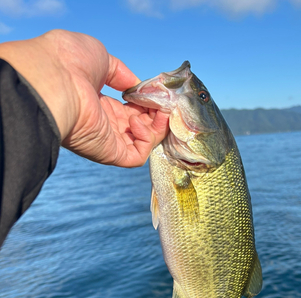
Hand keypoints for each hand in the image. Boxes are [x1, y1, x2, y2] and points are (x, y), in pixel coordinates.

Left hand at [0, 30, 168, 167]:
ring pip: (143, 141)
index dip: (147, 101)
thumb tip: (136, 87)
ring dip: (158, 126)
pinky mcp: (111, 153)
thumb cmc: (69, 62)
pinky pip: (138, 155)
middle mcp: (104, 123)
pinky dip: (148, 139)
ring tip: (161, 110)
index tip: (157, 91)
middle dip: (157, 112)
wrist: (54, 78)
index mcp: (98, 103)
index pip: (129, 108)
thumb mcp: (101, 58)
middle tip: (165, 101)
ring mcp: (108, 140)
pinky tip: (140, 121)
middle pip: (140, 124)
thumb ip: (121, 73)